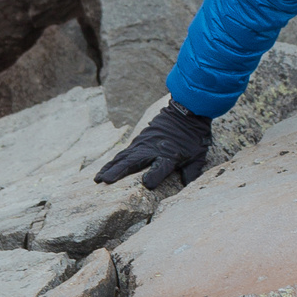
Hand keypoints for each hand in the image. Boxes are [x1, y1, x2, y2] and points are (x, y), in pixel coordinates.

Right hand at [95, 101, 213, 188]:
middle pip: (133, 162)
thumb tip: (186, 186)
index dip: (155, 175)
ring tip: (98, 178)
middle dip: (118, 171)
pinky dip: (113, 161)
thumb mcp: (198, 155)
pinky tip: (104, 169)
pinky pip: (124, 153)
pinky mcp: (139, 141)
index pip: (161, 167)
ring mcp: (144, 144)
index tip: (147, 184)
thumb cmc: (194, 136)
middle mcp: (153, 149)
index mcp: (170, 155)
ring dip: (110, 167)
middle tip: (104, 181)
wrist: (187, 110)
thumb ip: (191, 172)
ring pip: (124, 157)